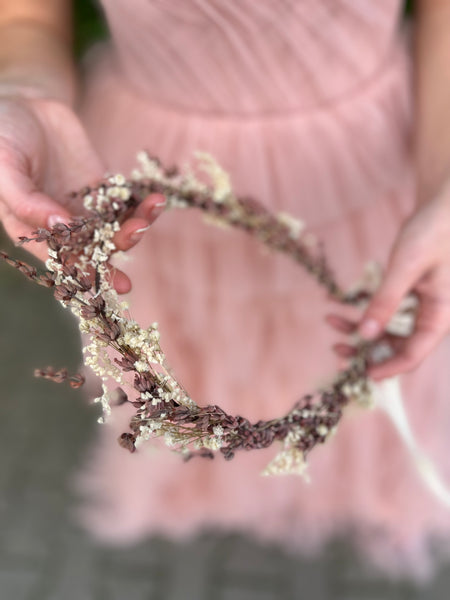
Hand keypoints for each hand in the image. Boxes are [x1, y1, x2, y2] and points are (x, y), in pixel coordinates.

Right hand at [0, 96, 161, 291]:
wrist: (20, 106)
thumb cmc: (0, 139)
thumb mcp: (4, 170)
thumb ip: (26, 201)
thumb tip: (60, 226)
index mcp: (37, 232)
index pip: (69, 262)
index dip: (94, 275)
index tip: (118, 283)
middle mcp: (66, 226)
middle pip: (100, 246)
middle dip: (122, 243)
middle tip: (137, 231)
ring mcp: (87, 206)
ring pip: (118, 225)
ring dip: (138, 221)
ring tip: (154, 206)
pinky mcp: (102, 187)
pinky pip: (126, 201)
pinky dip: (141, 202)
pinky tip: (155, 197)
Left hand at [327, 188, 449, 379]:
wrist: (444, 206)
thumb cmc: (434, 231)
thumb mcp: (406, 267)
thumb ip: (386, 301)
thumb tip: (365, 335)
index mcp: (440, 316)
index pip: (413, 356)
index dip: (385, 368)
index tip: (357, 373)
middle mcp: (432, 315)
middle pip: (398, 345)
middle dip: (366, 348)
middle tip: (336, 349)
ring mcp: (421, 304)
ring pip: (388, 328)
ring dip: (360, 327)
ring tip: (331, 319)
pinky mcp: (411, 292)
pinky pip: (385, 308)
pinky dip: (363, 307)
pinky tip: (338, 301)